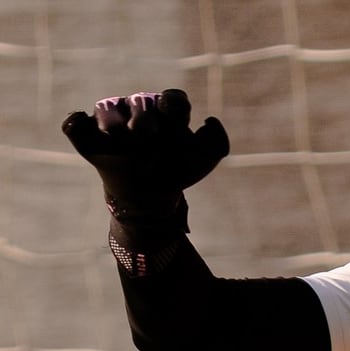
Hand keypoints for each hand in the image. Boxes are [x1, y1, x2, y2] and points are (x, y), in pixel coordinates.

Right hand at [62, 89, 228, 223]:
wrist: (150, 196)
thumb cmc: (177, 171)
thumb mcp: (202, 160)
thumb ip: (217, 142)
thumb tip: (209, 120)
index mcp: (167, 111)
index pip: (172, 98)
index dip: (174, 108)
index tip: (176, 127)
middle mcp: (139, 110)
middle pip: (140, 102)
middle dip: (145, 119)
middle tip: (146, 136)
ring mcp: (112, 121)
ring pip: (107, 107)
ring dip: (112, 122)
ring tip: (118, 137)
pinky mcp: (88, 136)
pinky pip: (75, 124)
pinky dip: (77, 124)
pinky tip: (87, 132)